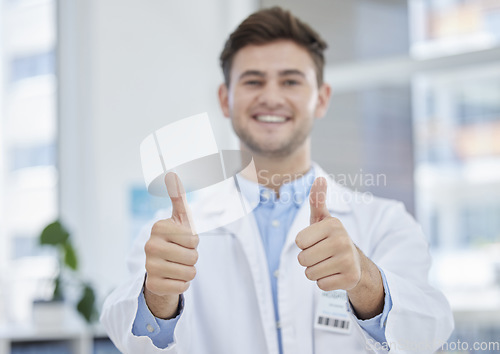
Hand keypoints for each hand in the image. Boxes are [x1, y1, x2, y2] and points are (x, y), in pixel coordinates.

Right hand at [144, 172, 198, 318]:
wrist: (162, 267)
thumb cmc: (176, 239)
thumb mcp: (180, 218)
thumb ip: (178, 196)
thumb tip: (172, 173)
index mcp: (158, 227)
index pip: (193, 238)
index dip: (193, 241)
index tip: (182, 239)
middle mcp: (149, 246)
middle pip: (193, 256)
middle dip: (192, 257)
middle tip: (180, 254)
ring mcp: (149, 267)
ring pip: (190, 272)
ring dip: (188, 271)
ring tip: (177, 265)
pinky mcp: (153, 285)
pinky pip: (183, 286)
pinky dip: (182, 284)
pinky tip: (172, 278)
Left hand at [295, 177, 383, 318]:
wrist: (355, 262)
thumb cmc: (330, 238)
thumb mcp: (322, 220)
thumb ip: (317, 200)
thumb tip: (319, 178)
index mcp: (333, 225)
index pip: (299, 241)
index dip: (304, 244)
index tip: (317, 241)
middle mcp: (342, 240)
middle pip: (303, 259)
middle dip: (308, 260)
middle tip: (322, 255)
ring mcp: (348, 260)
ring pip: (310, 273)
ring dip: (315, 271)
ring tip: (328, 264)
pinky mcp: (350, 278)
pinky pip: (321, 285)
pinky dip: (325, 282)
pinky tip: (335, 274)